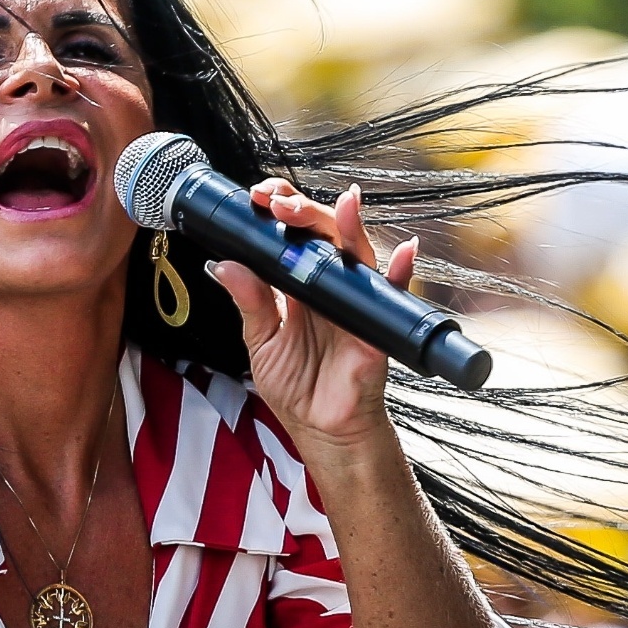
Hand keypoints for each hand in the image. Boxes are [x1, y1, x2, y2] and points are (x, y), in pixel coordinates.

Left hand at [208, 179, 409, 464]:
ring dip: (348, 227)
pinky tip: (404, 252)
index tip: (258, 196)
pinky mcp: (376, 329)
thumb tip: (224, 264)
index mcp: (298, 287)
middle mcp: (328, 288)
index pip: (292, 237)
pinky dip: (401, 274)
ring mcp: (355, 305)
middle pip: (323, 235)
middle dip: (305, 211)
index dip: (280, 212)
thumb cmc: (297, 387)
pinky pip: (392, 297)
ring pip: (357, 255)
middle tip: (279, 202)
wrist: (323, 431)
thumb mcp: (261, 342)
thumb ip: (249, 303)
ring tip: (341, 204)